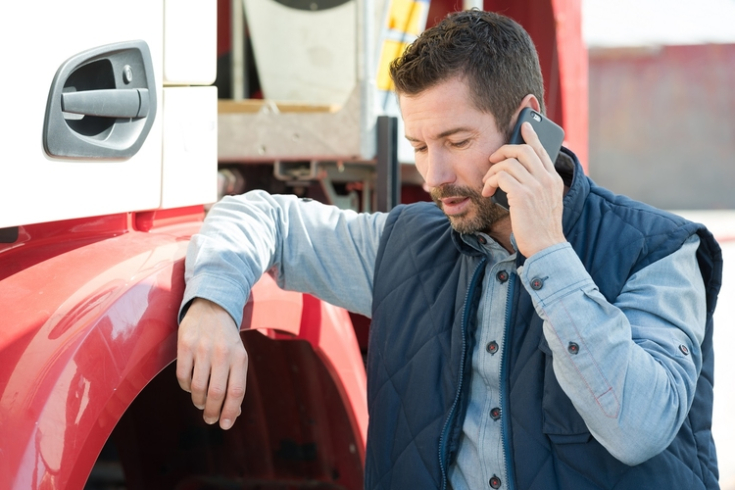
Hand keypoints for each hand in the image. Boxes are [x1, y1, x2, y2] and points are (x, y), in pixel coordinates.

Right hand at [176, 297, 247, 429]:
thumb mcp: (238, 356)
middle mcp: (222, 352)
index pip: (236, 391)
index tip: (225, 425)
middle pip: (216, 393)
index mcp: (239, 356)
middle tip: (210, 419)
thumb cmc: (226, 339)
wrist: (211, 307)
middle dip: (213, 412)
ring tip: (201, 402)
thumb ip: (236, 382)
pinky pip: (182, 377)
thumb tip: (234, 414)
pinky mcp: (185, 344)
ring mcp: (202, 348)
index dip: (230, 412)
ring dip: (199, 401)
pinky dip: (186, 387)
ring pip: (197, 388)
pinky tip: (190, 385)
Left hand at [481, 122, 565, 256]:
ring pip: (509, 162)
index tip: (524, 125)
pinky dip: (490, 182)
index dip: (531, 136)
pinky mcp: (523, 195)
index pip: (542, 150)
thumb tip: (517, 174)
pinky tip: (487, 192)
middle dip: (504, 150)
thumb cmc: (540, 228)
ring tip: (487, 184)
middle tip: (492, 160)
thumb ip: (537, 186)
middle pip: (524, 150)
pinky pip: (501, 177)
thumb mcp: (545, 202)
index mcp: (554, 179)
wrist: (546, 247)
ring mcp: (536, 186)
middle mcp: (547, 179)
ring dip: (492, 172)